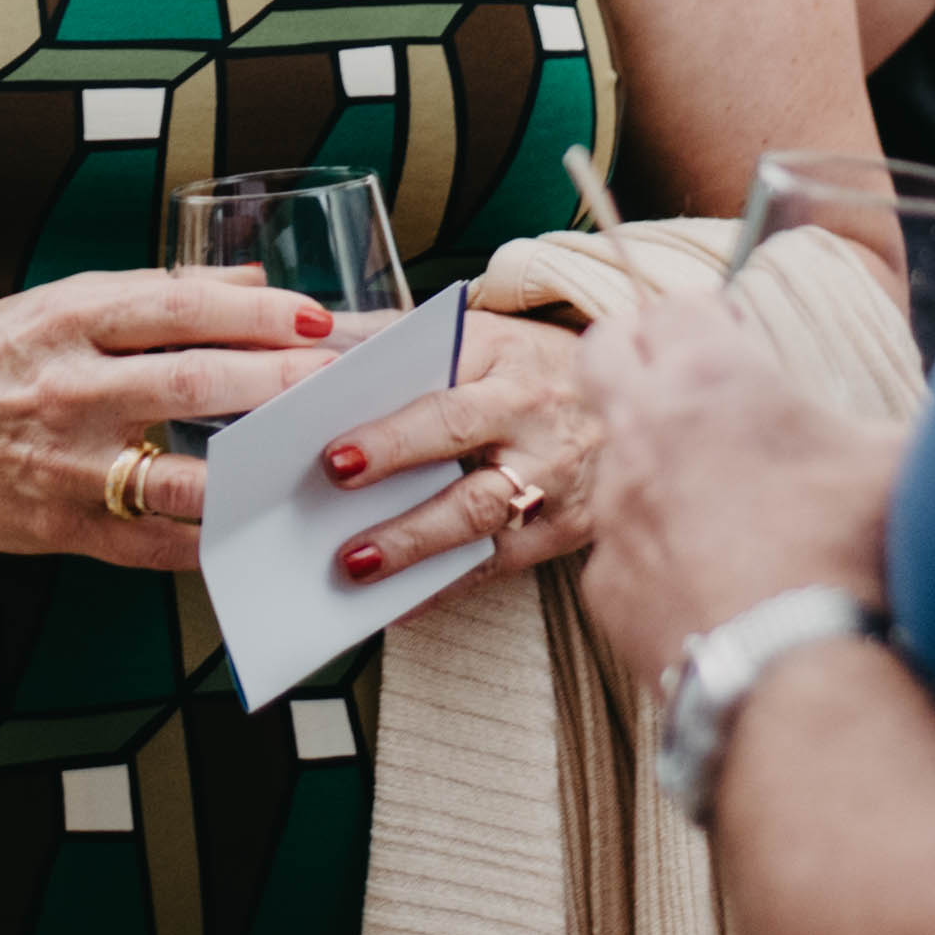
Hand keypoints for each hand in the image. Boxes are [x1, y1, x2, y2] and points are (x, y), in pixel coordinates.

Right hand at [0, 268, 336, 566]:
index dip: (258, 313)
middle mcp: (68, 388)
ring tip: (324, 464)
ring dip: (260, 472)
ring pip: (183, 474)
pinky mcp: (61, 528)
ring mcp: (66, 465)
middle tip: (351, 387)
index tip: (321, 320)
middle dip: (282, 387)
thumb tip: (249, 280)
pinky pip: (154, 542)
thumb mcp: (51, 303)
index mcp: (66, 319)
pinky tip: (262, 530)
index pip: (179, 308)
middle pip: (195, 385)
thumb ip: (147, 295)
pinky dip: (212, 539)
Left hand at [323, 306, 607, 587]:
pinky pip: (501, 563)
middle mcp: (531, 413)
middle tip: (341, 510)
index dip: (391, 432)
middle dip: (398, 476)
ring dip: (416, 545)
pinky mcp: (566, 525)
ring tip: (357, 566)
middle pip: (461, 445)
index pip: (440, 394)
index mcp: (499, 354)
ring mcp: (555, 473)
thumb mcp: (468, 331)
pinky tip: (399, 603)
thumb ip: (385, 334)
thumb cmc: (521, 363)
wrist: (626, 391)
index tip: (335, 458)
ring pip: (481, 513)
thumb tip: (308, 345)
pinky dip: (446, 586)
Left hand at [570, 293, 903, 676]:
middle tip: (683, 379)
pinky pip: (621, 547)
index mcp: (710, 378)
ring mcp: (614, 510)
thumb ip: (884, 421)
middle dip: (636, 349)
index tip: (732, 332)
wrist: (799, 677)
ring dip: (651, 459)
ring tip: (714, 495)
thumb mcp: (899, 462)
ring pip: (612, 456)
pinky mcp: (604, 583)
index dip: (706, 314)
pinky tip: (706, 576)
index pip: (676, 304)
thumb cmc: (855, 554)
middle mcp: (642, 432)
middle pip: (602, 349)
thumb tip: (929, 412)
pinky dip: (655, 549)